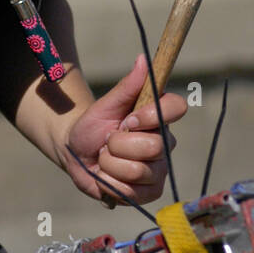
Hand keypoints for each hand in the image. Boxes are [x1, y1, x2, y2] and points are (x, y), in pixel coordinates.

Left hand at [62, 53, 186, 206]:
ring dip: (110, 164)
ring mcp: (160, 169)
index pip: (177, 108)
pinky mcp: (151, 191)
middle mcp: (165, 142)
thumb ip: (127, 86)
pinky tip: (107, 175)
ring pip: (138, 170)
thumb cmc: (93, 125)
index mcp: (159, 116)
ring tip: (105, 158)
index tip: (128, 119)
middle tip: (108, 141)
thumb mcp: (105, 104)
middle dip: (118, 144)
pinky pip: (132, 192)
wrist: (76, 152)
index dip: (150, 116)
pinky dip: (110, 183)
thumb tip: (143, 59)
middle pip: (153, 146)